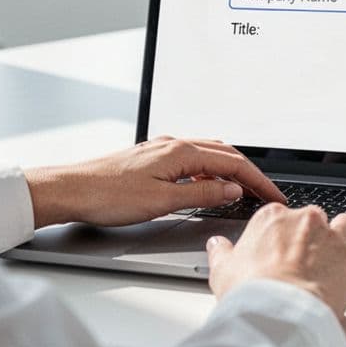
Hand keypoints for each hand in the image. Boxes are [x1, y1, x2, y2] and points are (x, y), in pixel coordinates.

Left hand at [24, 137, 285, 227]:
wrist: (70, 190)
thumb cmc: (108, 195)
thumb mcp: (162, 201)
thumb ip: (202, 195)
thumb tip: (231, 190)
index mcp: (181, 152)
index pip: (233, 164)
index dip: (259, 182)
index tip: (274, 197)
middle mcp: (173, 145)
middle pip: (225, 154)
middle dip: (250, 174)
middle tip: (266, 195)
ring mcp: (162, 150)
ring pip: (208, 155)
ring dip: (230, 171)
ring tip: (244, 192)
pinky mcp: (151, 159)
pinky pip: (192, 161)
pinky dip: (209, 172)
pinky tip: (206, 186)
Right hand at [207, 205, 345, 314]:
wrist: (277, 314)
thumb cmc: (250, 293)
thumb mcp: (222, 271)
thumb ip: (221, 253)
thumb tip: (216, 245)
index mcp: (272, 218)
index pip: (283, 216)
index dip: (286, 235)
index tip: (286, 251)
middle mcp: (305, 219)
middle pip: (317, 219)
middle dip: (316, 236)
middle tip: (310, 261)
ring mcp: (332, 236)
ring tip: (340, 258)